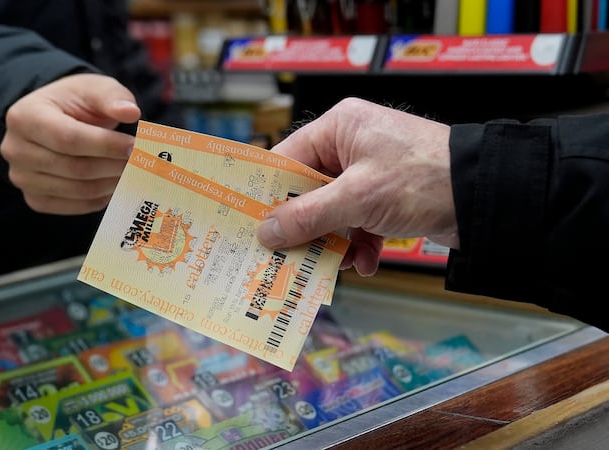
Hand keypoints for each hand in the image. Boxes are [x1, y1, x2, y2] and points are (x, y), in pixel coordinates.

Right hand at [0, 73, 140, 214]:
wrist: (54, 120)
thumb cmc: (75, 103)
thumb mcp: (93, 88)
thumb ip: (112, 96)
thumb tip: (131, 112)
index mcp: (24, 116)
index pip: (68, 138)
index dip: (105, 145)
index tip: (134, 146)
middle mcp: (15, 150)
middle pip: (74, 167)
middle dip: (113, 165)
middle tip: (140, 161)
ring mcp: (22, 178)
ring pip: (78, 190)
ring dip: (111, 183)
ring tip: (131, 171)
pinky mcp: (35, 199)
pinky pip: (74, 206)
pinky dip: (101, 197)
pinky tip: (114, 183)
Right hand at [256, 97, 458, 275]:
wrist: (488, 197)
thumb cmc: (423, 179)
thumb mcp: (357, 199)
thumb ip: (308, 216)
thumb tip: (266, 231)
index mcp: (340, 128)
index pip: (288, 159)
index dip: (269, 193)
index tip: (250, 224)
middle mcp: (352, 146)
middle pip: (309, 191)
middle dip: (303, 226)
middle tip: (284, 255)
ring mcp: (371, 173)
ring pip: (333, 212)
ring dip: (334, 241)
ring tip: (334, 264)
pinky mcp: (388, 198)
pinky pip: (360, 223)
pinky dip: (360, 245)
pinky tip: (366, 263)